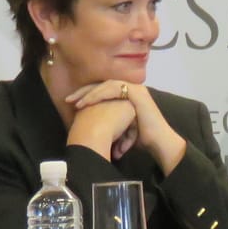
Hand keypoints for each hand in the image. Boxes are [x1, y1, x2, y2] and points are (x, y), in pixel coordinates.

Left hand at [68, 80, 185, 170]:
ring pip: (106, 85)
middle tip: (68, 99)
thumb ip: (110, 123)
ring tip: (75, 102)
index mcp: (128, 96)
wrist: (158, 143)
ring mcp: (135, 89)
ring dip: (89, 93)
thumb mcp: (121, 128)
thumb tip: (90, 128)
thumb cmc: (142, 140)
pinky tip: (87, 102)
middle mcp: (132, 89)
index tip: (72, 104)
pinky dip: (98, 94)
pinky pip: (113, 88)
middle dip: (84, 92)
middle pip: (103, 85)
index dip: (87, 96)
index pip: (104, 91)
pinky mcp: (136, 92)